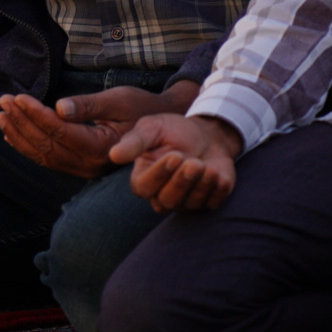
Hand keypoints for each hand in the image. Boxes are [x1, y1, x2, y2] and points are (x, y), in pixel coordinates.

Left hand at [0, 82, 199, 177]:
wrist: (159, 130)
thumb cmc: (141, 107)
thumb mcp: (118, 100)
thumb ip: (88, 105)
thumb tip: (59, 108)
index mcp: (101, 147)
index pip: (59, 132)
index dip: (36, 114)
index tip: (18, 97)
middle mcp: (90, 164)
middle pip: (47, 144)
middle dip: (22, 122)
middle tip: (4, 100)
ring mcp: (84, 169)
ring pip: (43, 154)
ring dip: (19, 134)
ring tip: (1, 114)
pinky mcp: (79, 166)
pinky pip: (48, 159)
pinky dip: (27, 146)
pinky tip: (11, 133)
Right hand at [110, 112, 242, 211]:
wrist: (205, 133)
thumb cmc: (173, 130)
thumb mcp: (152, 128)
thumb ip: (135, 142)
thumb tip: (114, 154)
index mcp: (143, 178)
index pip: (145, 187)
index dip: (160, 174)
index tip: (175, 155)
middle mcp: (162, 195)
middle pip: (168, 201)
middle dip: (182, 181)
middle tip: (193, 161)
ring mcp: (186, 201)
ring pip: (190, 204)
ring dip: (201, 184)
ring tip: (206, 165)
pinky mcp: (208, 201)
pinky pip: (213, 203)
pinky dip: (217, 189)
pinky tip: (217, 171)